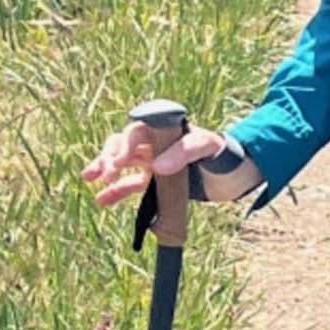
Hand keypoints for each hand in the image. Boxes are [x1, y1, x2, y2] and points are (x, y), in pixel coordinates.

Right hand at [81, 117, 262, 208]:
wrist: (236, 177)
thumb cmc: (224, 155)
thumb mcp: (208, 148)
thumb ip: (185, 151)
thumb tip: (156, 166)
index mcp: (166, 130)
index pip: (137, 130)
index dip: (124, 143)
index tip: (119, 161)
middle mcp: (156, 144)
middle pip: (123, 144)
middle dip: (109, 156)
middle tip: (104, 174)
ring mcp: (154, 162)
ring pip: (122, 163)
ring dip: (105, 169)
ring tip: (92, 180)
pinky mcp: (156, 182)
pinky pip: (131, 185)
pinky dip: (116, 192)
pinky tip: (102, 200)